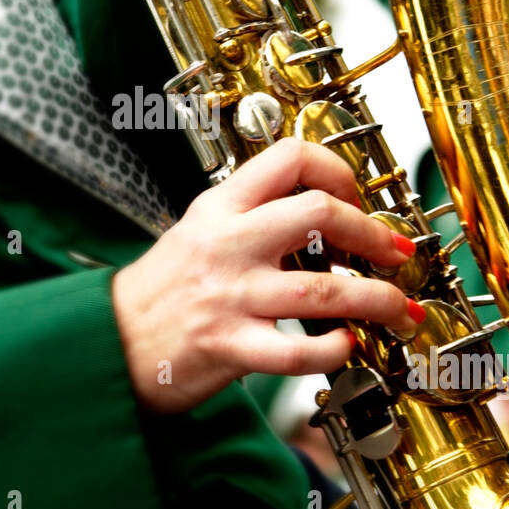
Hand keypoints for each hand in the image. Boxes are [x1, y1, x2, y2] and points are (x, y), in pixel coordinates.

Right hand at [111, 139, 422, 413]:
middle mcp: (228, 244)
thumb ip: (252, 215)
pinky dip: (334, 350)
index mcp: (221, 207)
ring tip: (398, 308)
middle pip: (319, 213)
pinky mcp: (229, 346)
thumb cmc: (160, 290)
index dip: (338, 171)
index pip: (290, 158)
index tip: (358, 196)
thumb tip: (324, 210)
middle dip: (374, 233)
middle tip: (396, 252)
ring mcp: (230, 295)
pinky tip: (347, 346)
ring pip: (324, 289)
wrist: (109, 342)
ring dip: (377, 300)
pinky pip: (297, 350)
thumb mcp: (198, 229)